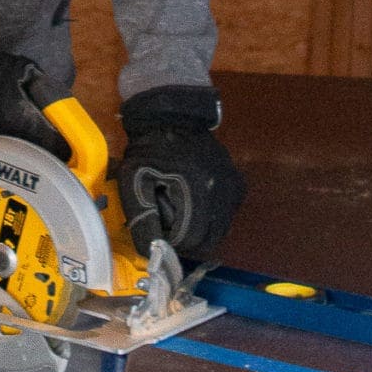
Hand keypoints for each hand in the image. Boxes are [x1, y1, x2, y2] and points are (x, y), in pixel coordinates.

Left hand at [117, 86, 245, 263]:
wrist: (172, 117)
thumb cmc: (150, 150)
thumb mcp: (134, 182)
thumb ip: (142, 219)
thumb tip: (150, 253)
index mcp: (200, 193)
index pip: (191, 241)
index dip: (171, 240)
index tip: (158, 227)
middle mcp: (225, 195)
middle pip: (208, 241)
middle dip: (185, 239)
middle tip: (167, 223)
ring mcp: (234, 190)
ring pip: (218, 232)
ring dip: (198, 230)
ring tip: (178, 210)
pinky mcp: (238, 186)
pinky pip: (225, 217)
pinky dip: (209, 219)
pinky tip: (193, 203)